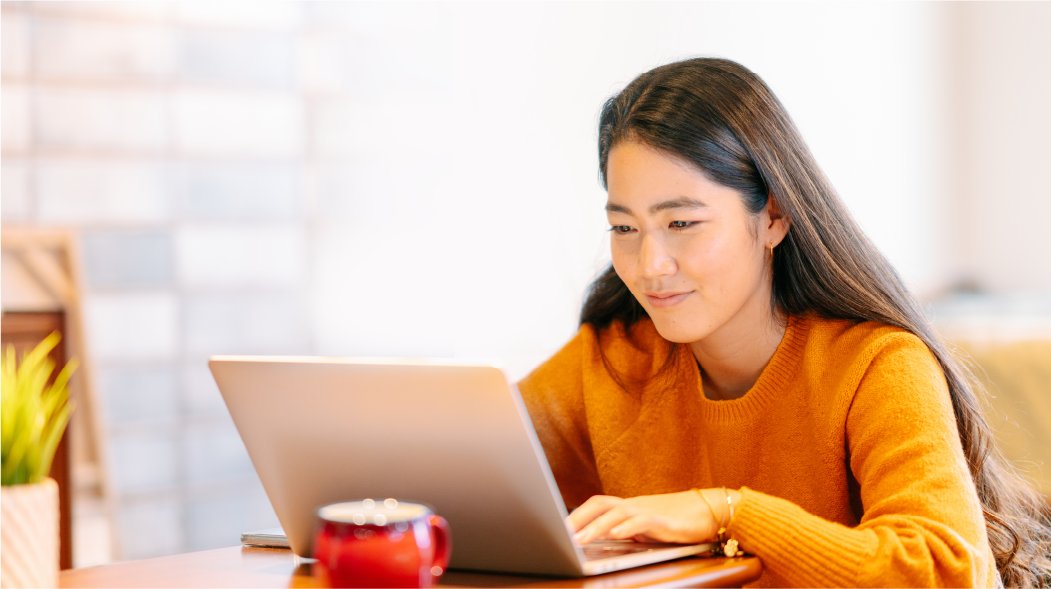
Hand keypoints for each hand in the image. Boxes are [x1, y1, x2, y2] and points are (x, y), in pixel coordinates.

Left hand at [568, 491, 718, 544]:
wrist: (712, 511)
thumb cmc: (678, 522)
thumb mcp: (647, 530)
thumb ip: (627, 533)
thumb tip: (603, 542)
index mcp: (629, 507)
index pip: (597, 505)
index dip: (576, 515)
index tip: (557, 528)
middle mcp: (635, 505)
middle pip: (600, 504)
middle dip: (578, 518)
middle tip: (560, 534)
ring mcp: (649, 511)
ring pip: (616, 513)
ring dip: (595, 526)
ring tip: (578, 540)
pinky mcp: (664, 521)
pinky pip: (641, 521)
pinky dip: (626, 527)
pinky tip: (614, 535)